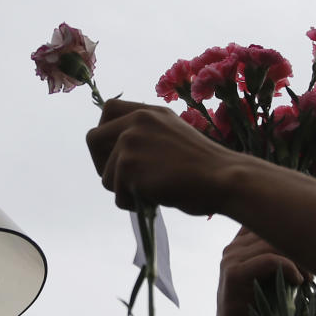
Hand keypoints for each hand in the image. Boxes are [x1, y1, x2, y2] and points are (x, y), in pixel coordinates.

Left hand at [85, 99, 248, 215]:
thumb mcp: (175, 136)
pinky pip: (118, 195)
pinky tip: (155, 200)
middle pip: (92, 139)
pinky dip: (133, 204)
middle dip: (100, 164)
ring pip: (105, 176)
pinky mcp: (128, 166)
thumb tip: (119, 158)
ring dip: (123, 191)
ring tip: (152, 193)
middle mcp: (136, 122)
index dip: (105, 134)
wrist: (223, 178)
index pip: (108, 110)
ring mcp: (130, 142)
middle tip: (121, 182)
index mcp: (149, 112)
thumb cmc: (207, 167)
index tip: (114, 153)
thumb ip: (148, 137)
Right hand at [211, 227, 307, 315]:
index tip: (310, 248)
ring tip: (309, 277)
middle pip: (272, 230)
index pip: (265, 222)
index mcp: (238, 247)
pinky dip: (290, 268)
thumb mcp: (268, 278)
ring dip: (298, 258)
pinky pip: (269, 259)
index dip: (290, 229)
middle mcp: (232, 249)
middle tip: (315, 267)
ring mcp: (231, 260)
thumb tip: (312, 241)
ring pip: (273, 243)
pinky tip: (299, 281)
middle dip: (299, 246)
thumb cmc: (259, 310)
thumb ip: (277, 258)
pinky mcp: (235, 274)